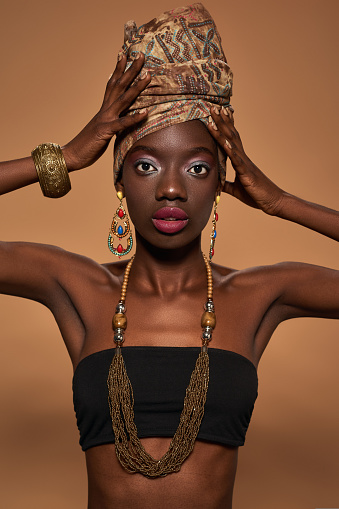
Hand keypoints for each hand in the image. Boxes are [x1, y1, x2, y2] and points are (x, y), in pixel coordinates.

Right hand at [62, 52, 150, 170]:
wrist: (71, 155)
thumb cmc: (87, 145)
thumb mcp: (102, 131)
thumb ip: (112, 123)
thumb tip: (120, 121)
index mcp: (104, 109)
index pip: (112, 84)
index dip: (119, 68)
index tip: (125, 53)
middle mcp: (105, 110)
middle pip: (119, 85)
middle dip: (131, 69)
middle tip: (141, 54)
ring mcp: (105, 119)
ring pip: (123, 99)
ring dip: (136, 86)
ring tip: (148, 75)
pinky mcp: (105, 131)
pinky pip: (122, 123)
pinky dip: (134, 117)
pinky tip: (145, 112)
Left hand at [207, 106, 284, 215]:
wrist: (272, 202)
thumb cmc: (256, 195)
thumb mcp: (236, 189)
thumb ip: (225, 184)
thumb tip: (215, 184)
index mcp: (240, 161)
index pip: (231, 139)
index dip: (225, 126)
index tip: (218, 114)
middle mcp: (243, 158)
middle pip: (231, 135)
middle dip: (222, 121)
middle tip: (214, 107)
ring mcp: (245, 163)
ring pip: (233, 143)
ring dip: (223, 129)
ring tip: (216, 116)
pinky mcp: (247, 172)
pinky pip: (237, 159)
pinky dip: (231, 149)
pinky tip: (224, 140)